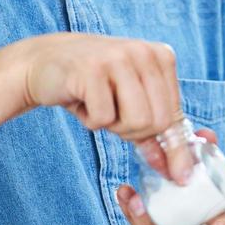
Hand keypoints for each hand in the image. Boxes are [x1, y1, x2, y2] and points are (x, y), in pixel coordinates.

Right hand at [18, 33, 194, 179]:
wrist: (43, 63)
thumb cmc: (91, 85)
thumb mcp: (130, 103)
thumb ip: (156, 134)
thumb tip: (180, 172)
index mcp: (162, 56)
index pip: (175, 116)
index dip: (161, 140)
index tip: (154, 149)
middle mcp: (144, 52)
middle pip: (158, 123)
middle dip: (132, 131)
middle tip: (111, 115)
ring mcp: (119, 58)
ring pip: (138, 122)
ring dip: (113, 126)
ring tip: (98, 106)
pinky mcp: (92, 70)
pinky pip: (104, 118)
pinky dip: (90, 120)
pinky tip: (81, 100)